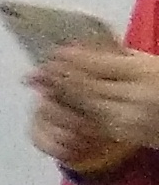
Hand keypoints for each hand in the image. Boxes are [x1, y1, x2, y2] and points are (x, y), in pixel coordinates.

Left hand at [33, 43, 158, 163]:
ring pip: (86, 106)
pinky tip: (60, 104)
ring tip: (41, 85)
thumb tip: (84, 47)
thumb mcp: (151, 63)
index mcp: (144, 73)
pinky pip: (93, 121)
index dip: (73, 59)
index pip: (100, 66)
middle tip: (36, 70)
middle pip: (87, 87)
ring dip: (60, 96)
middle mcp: (136, 97)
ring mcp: (129, 119)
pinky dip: (74, 111)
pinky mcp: (124, 136)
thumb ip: (121, 57)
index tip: (54, 52)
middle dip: (59, 78)